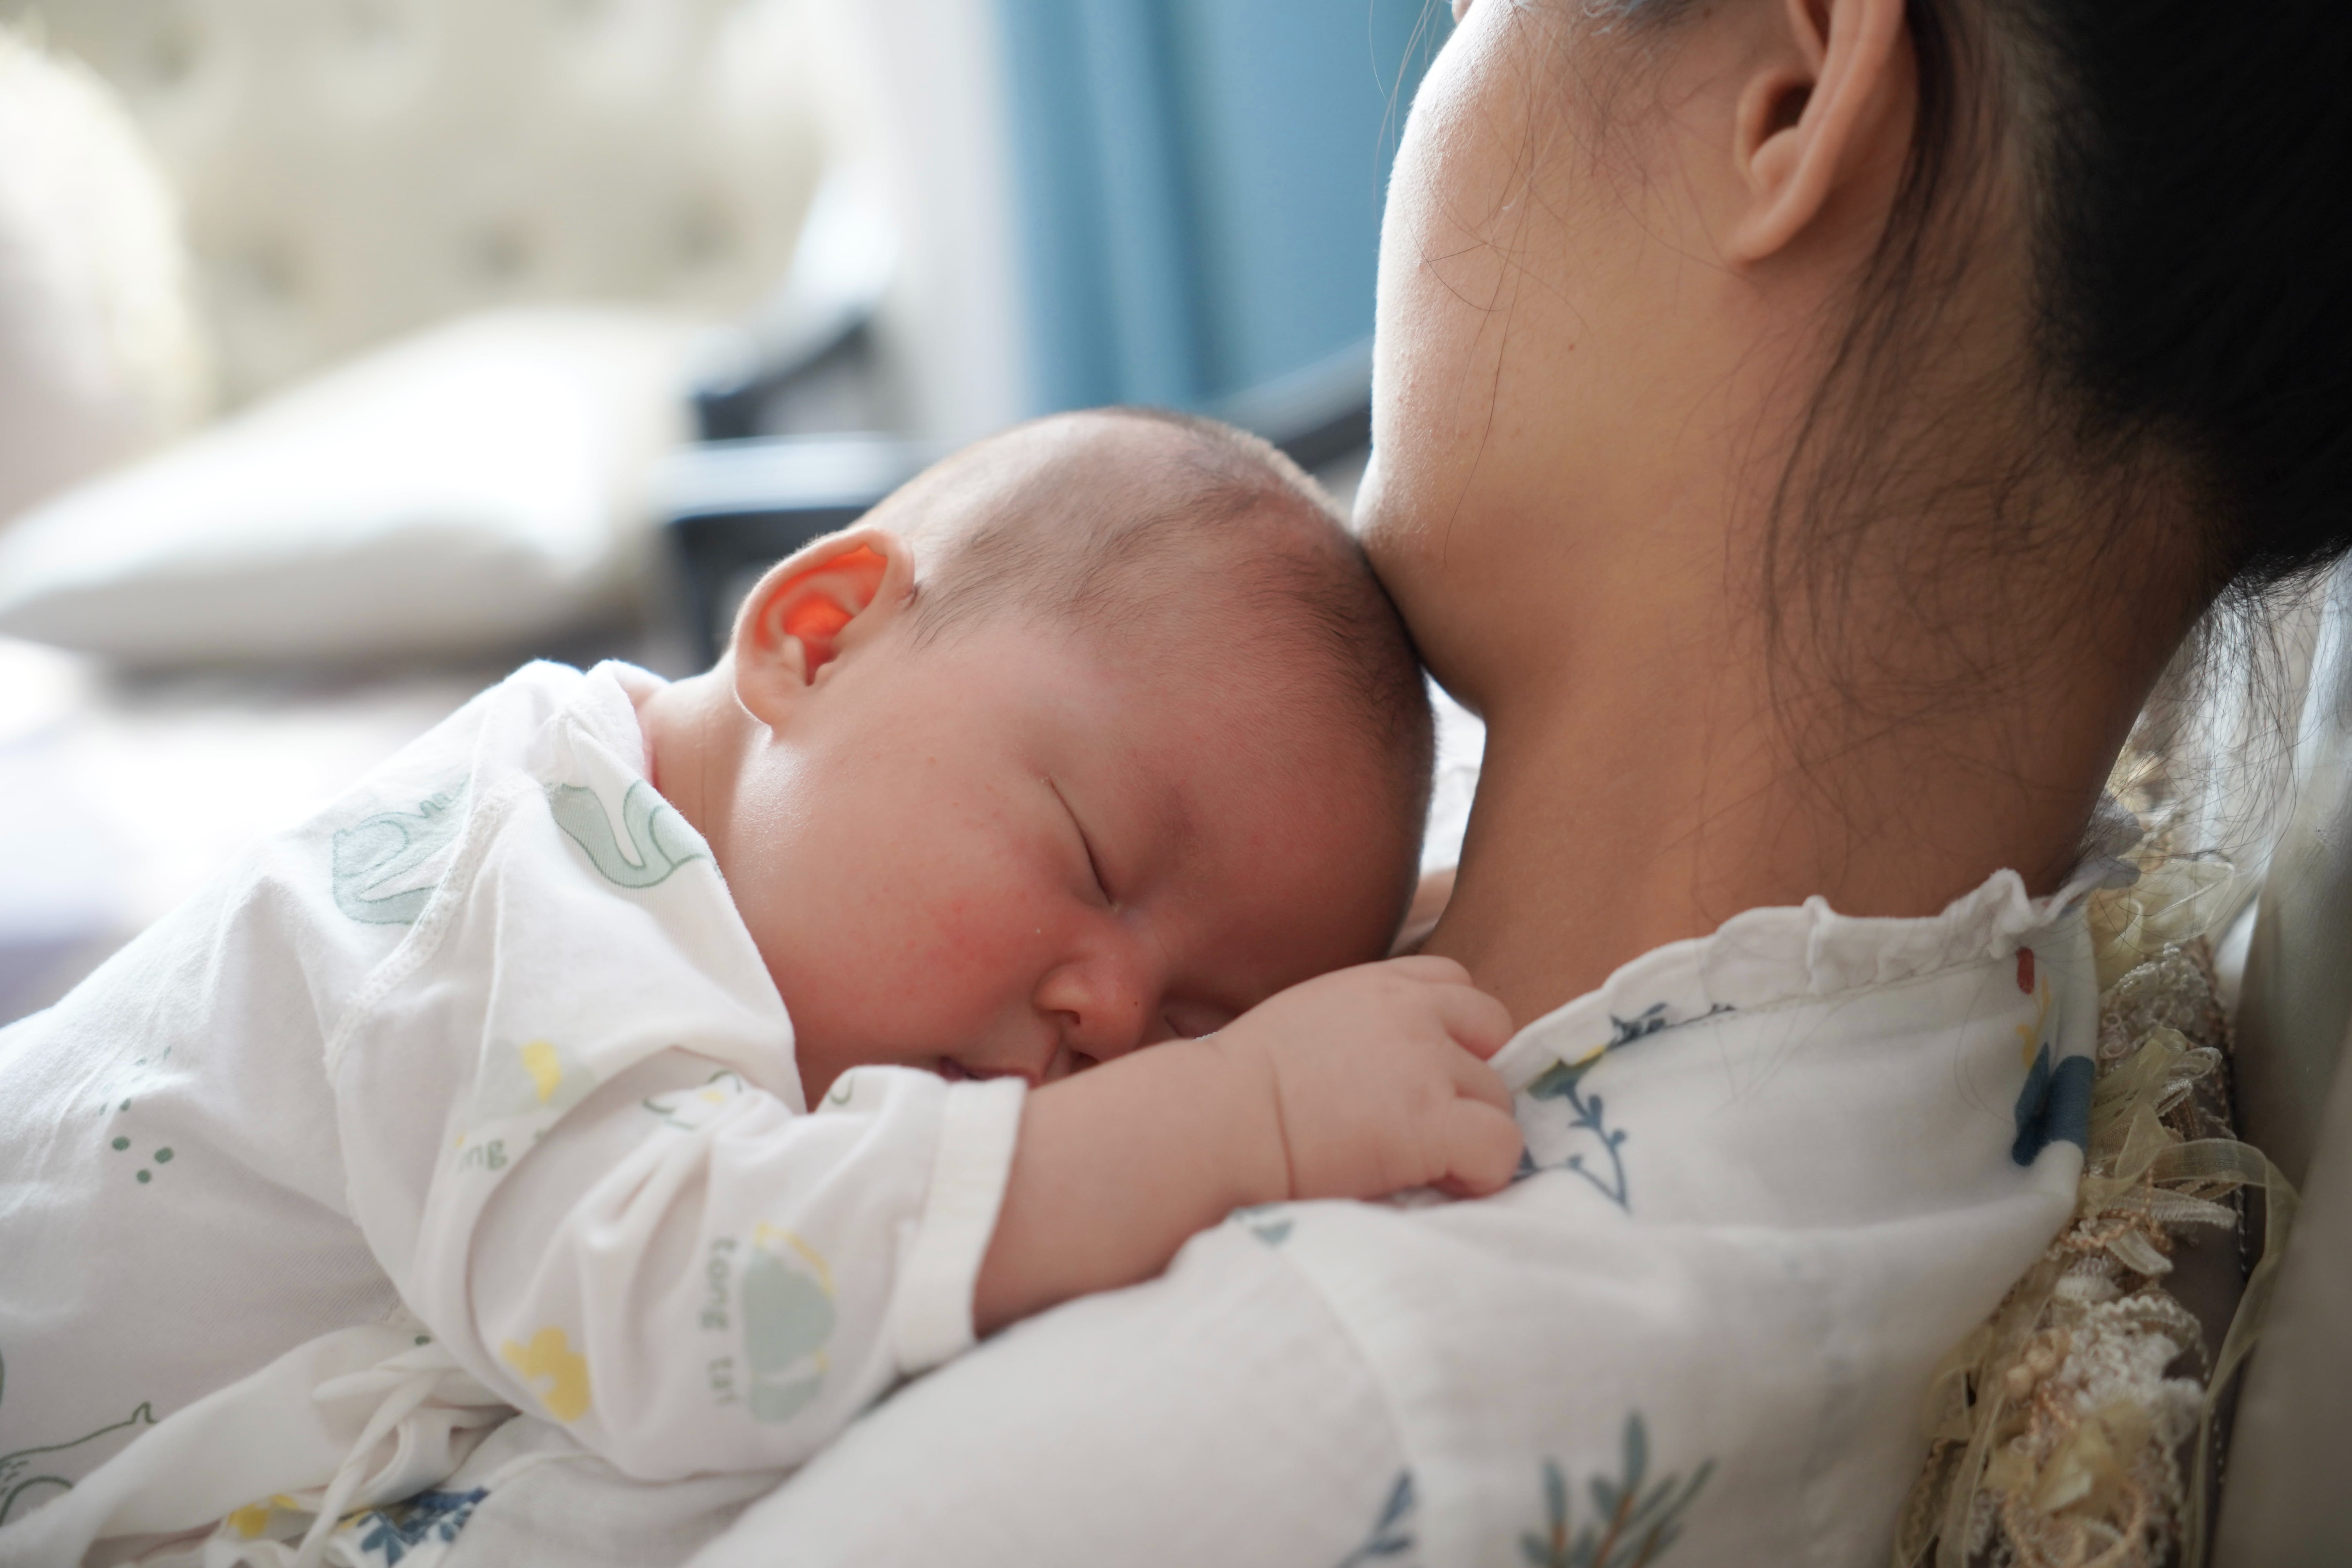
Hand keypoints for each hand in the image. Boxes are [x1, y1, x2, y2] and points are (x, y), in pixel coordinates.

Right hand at [1212, 955, 1520, 1201]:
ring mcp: (1426, 1065)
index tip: (1422, 1076)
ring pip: (1499, 1097)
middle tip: (1431, 1121)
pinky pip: (1502, 1146)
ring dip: (1471, 1131)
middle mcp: (1411, 1012)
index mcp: (1375, 984)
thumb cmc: (1236, 1092)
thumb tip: (1387, 1072)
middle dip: (1471, 1077)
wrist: (1214, 1125)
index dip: (1454, 1032)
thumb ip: (1359, 1030)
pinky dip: (1483, 1172)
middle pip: (1492, 1031)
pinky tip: (1440, 1185)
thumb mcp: (1303, 1025)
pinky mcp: (1433, 1122)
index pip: (1456, 983)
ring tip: (1424, 1164)